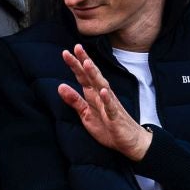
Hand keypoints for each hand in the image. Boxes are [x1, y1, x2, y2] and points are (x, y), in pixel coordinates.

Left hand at [59, 45, 151, 160]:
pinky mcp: (116, 117)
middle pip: (92, 76)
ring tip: (87, 63)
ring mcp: (110, 105)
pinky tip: (103, 92)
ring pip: (102, 87)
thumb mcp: (86, 114)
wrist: (129, 141)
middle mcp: (102, 96)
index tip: (66, 52)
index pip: (83, 77)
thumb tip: (60, 86)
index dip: (75, 65)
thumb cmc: (107, 126)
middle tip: (76, 47)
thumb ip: (74, 100)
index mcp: (93, 95)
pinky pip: (111, 107)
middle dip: (84, 62)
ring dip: (95, 75)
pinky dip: (107, 99)